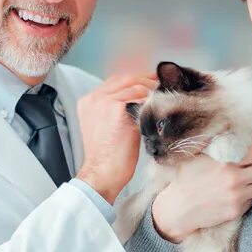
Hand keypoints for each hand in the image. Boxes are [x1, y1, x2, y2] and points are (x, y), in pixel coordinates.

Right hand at [77, 74, 156, 203]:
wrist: (103, 173)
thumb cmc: (109, 156)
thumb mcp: (105, 126)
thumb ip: (115, 109)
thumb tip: (139, 98)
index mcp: (88, 101)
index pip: (115, 81)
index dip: (135, 79)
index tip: (150, 82)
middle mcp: (93, 98)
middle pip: (125, 79)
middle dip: (145, 80)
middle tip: (161, 85)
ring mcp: (103, 101)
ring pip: (134, 85)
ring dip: (151, 89)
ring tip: (164, 96)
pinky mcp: (116, 108)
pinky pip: (140, 96)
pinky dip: (151, 99)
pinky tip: (160, 105)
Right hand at [151, 145, 251, 242]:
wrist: (178, 207)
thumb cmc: (187, 178)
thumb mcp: (199, 156)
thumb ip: (219, 146)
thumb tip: (234, 133)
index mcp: (226, 160)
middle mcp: (234, 178)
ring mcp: (237, 195)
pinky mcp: (237, 210)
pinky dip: (251, 195)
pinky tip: (241, 192)